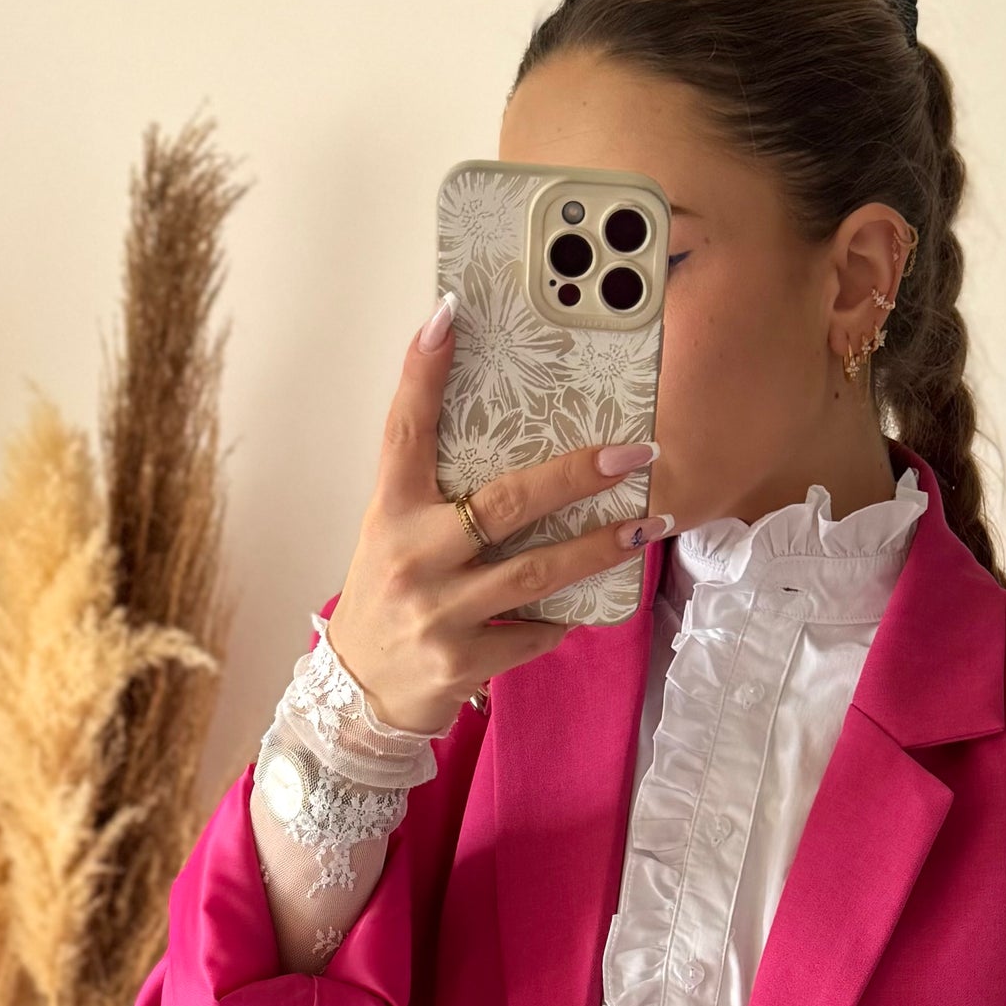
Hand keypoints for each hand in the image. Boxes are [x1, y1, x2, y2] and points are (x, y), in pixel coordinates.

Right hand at [322, 293, 668, 733]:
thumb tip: (518, 442)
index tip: (450, 314)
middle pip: (506, 503)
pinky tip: (582, 607)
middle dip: (577, 475)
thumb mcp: (396, 535)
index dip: (423, 372)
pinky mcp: (462, 660)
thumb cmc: (391, 597)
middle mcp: (412, 557)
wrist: (359, 691)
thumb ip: (439, 496)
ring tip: (646, 525)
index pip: (405, 430)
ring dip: (599, 548)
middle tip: (633, 452)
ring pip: (537, 572)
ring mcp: (438, 612)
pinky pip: (534, 633)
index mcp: (391, 513)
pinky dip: (559, 621)